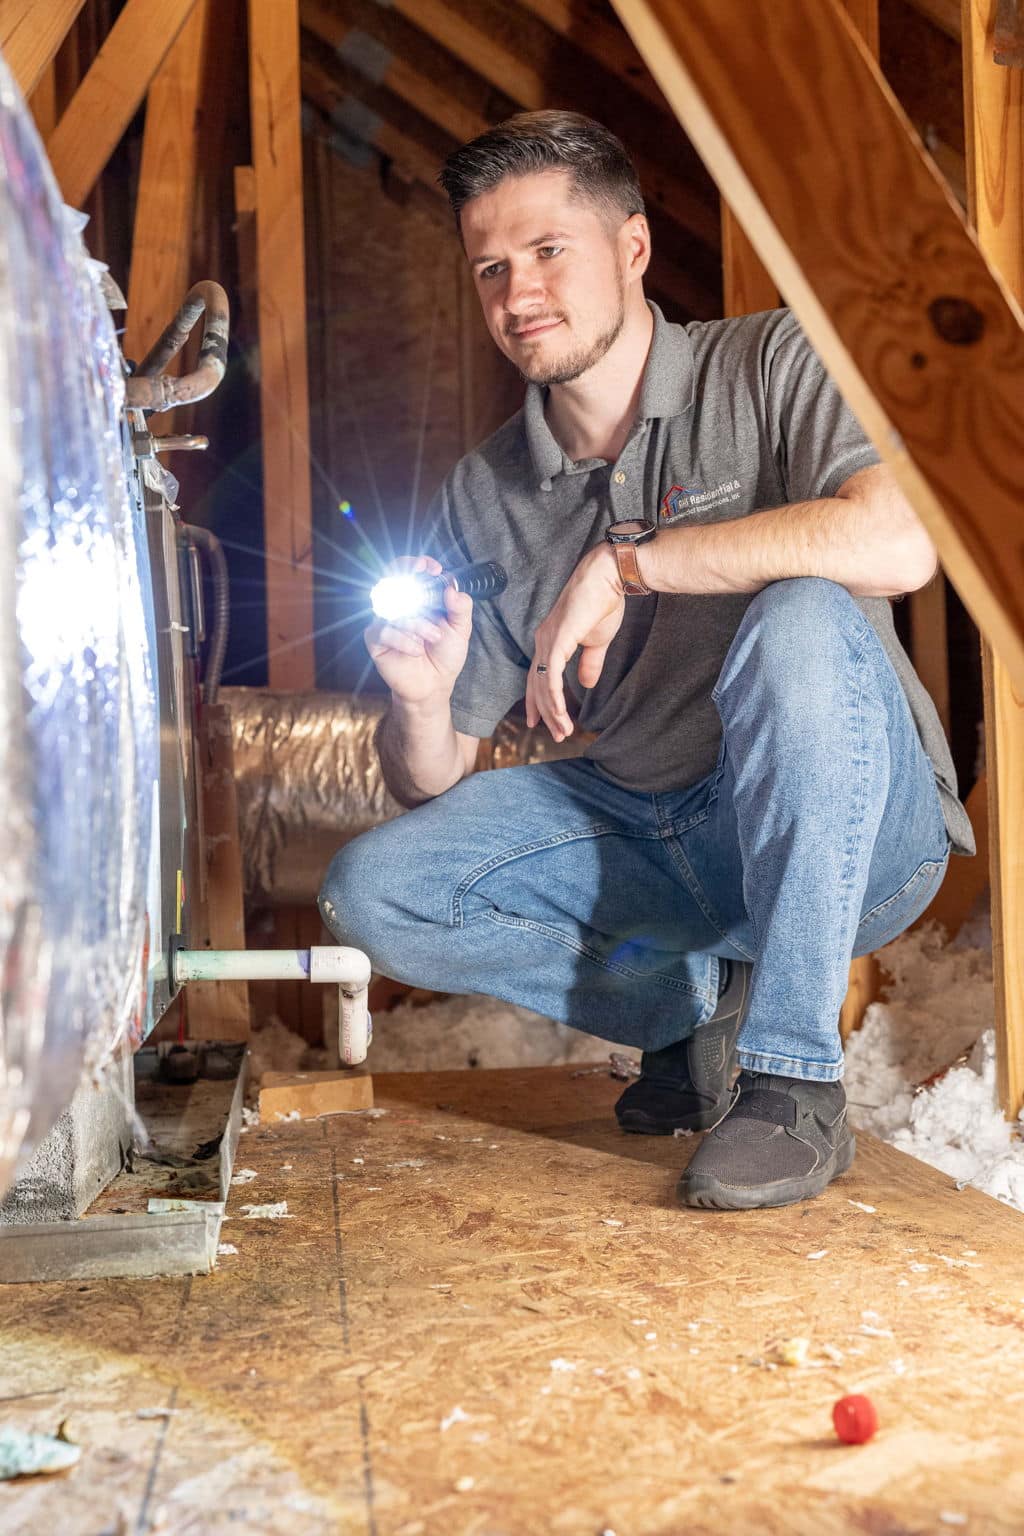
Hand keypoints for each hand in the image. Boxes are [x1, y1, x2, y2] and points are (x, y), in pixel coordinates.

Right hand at [364, 556, 472, 705]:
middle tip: (422, 576)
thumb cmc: (444, 655)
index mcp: (420, 598)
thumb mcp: (460, 630)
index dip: (418, 564)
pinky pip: (385, 630)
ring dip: (417, 623)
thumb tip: (452, 587)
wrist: (434, 685)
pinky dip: (403, 640)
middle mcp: (401, 605)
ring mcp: (386, 621)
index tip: (432, 568)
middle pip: (392, 578)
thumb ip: (460, 607)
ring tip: (432, 638)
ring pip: (394, 608)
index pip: (412, 571)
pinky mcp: (376, 639)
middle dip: (407, 574)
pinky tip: (415, 650)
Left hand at [527, 544, 624, 741]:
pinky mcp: (557, 640)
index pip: (538, 676)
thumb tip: (586, 684)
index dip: (539, 701)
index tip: (542, 722)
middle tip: (556, 735)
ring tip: (563, 731)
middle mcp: (543, 640)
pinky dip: (554, 698)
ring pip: (543, 685)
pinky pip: (551, 676)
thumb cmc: (603, 602)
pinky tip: (560, 714)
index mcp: (550, 640)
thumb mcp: (596, 641)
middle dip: (545, 713)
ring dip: (553, 711)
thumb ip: (590, 663)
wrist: (609, 578)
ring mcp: (547, 640)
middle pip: (537, 685)